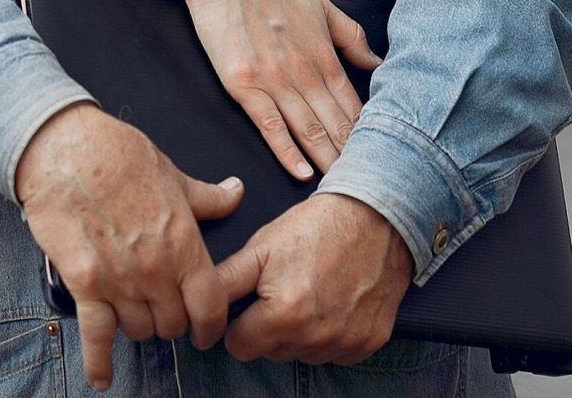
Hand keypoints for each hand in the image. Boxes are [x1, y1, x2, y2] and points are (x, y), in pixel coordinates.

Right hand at [15, 104, 243, 390]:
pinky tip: (102, 379)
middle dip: (174, 323)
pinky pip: (96, 334)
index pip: (210, 304)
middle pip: (175, 323)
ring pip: (140, 330)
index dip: (212, 325)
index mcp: (184, 242)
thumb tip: (237, 192)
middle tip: (168, 314)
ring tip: (137, 317)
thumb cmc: (120, 155)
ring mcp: (120, 279)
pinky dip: (98, 361)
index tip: (208, 332)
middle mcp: (156, 269)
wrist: (66, 149)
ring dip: (141, 328)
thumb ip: (207, 198)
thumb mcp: (174, 175)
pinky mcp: (84, 283)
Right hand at [171, 0, 381, 180]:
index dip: (368, 135)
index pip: (353, 105)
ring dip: (328, 161)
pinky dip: (288, 152)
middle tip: (371, 186)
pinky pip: (270, 126)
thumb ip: (350, 36)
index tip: (381, 158)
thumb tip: (377, 64)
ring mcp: (273, 80)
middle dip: (354, 157)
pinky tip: (303, 174)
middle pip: (336, 124)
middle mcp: (304, 71)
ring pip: (308, 130)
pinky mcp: (243, 84)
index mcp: (324, 54)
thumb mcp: (321, 4)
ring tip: (344, 189)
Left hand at [217, 193, 413, 365]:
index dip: (239, 324)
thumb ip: (225, 281)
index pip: (239, 347)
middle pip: (272, 352)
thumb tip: (195, 302)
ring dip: (301, 333)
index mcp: (282, 315)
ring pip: (303, 354)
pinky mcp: (369, 342)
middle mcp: (314, 337)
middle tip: (284, 289)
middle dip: (270, 328)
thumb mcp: (262, 246)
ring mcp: (345, 343)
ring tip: (311, 292)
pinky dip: (331, 335)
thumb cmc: (316, 227)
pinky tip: (334, 302)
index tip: (252, 302)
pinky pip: (336, 353)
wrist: (376, 216)